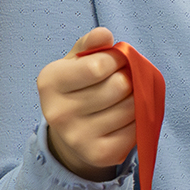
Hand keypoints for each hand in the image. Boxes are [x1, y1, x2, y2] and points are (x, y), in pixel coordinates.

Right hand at [35, 27, 134, 180]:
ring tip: (123, 99)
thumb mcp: (78, 61)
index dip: (117, 59)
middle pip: (119, 86)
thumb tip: (104, 34)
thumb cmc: (80, 86)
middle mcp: (57, 113)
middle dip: (129, 79)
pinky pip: (137, 129)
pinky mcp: (98, 155)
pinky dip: (140, 121)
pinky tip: (125, 118)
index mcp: (50, 82)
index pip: (99, 65)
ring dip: (137, 99)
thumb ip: (91, 44)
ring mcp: (77, 137)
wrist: (72, 131)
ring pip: (132, 108)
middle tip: (122, 81)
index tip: (115, 61)